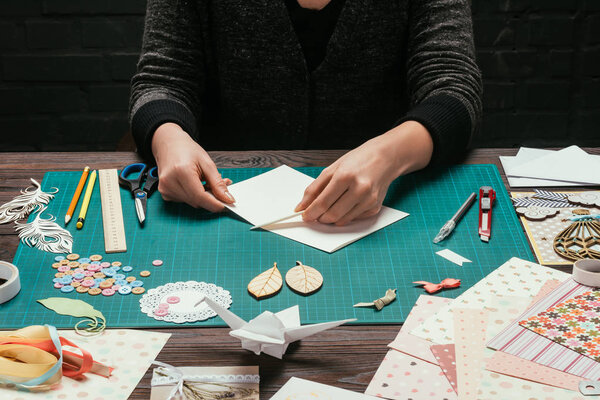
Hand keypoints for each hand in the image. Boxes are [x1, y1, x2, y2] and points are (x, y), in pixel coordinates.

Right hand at [151, 123, 234, 211]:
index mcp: (181, 172)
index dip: (215, 203)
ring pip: (192, 203)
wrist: (169, 145)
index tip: (227, 204)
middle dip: (211, 198)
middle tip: (220, 188)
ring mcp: (165, 189)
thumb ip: (218, 183)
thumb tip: (227, 199)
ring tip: (205, 181)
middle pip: (197, 202)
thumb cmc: (187, 150)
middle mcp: (170, 182)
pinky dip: (194, 196)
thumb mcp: (207, 163)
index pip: (200, 197)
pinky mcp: (165, 193)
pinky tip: (194, 184)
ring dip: (202, 197)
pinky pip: (185, 200)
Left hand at [295, 121, 432, 224]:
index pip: (323, 202)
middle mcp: (359, 189)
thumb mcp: (333, 169)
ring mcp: (369, 200)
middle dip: (320, 217)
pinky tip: (347, 203)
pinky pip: (353, 218)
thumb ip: (315, 188)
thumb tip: (302, 206)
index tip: (304, 216)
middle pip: (332, 214)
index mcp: (346, 176)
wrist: (386, 158)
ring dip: (331, 218)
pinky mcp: (375, 207)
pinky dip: (345, 215)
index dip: (311, 212)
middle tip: (315, 213)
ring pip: (342, 220)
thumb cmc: (358, 161)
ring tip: (330, 206)